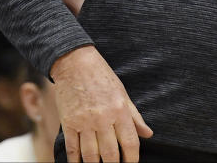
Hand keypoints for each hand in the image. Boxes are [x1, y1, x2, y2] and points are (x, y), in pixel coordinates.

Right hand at [51, 46, 152, 161]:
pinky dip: (76, 161)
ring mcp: (84, 122)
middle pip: (110, 153)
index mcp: (119, 110)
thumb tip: (148, 134)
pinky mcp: (68, 123)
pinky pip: (72, 149)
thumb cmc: (101, 76)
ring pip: (91, 155)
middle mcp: (103, 118)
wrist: (74, 63)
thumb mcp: (123, 93)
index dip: (132, 159)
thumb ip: (135, 116)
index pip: (130, 142)